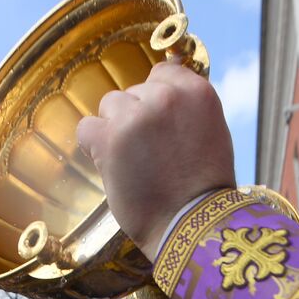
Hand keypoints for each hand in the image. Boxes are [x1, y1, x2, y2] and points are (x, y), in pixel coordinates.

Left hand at [75, 61, 235, 259]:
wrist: (191, 225)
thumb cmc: (203, 188)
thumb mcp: (212, 132)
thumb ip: (187, 107)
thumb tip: (160, 90)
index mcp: (197, 92)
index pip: (163, 73)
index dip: (156, 99)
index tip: (159, 124)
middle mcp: (166, 97)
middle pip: (135, 92)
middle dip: (138, 118)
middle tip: (151, 154)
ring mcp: (135, 117)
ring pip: (111, 106)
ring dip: (116, 130)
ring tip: (134, 162)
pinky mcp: (109, 139)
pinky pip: (86, 127)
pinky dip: (93, 145)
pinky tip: (112, 165)